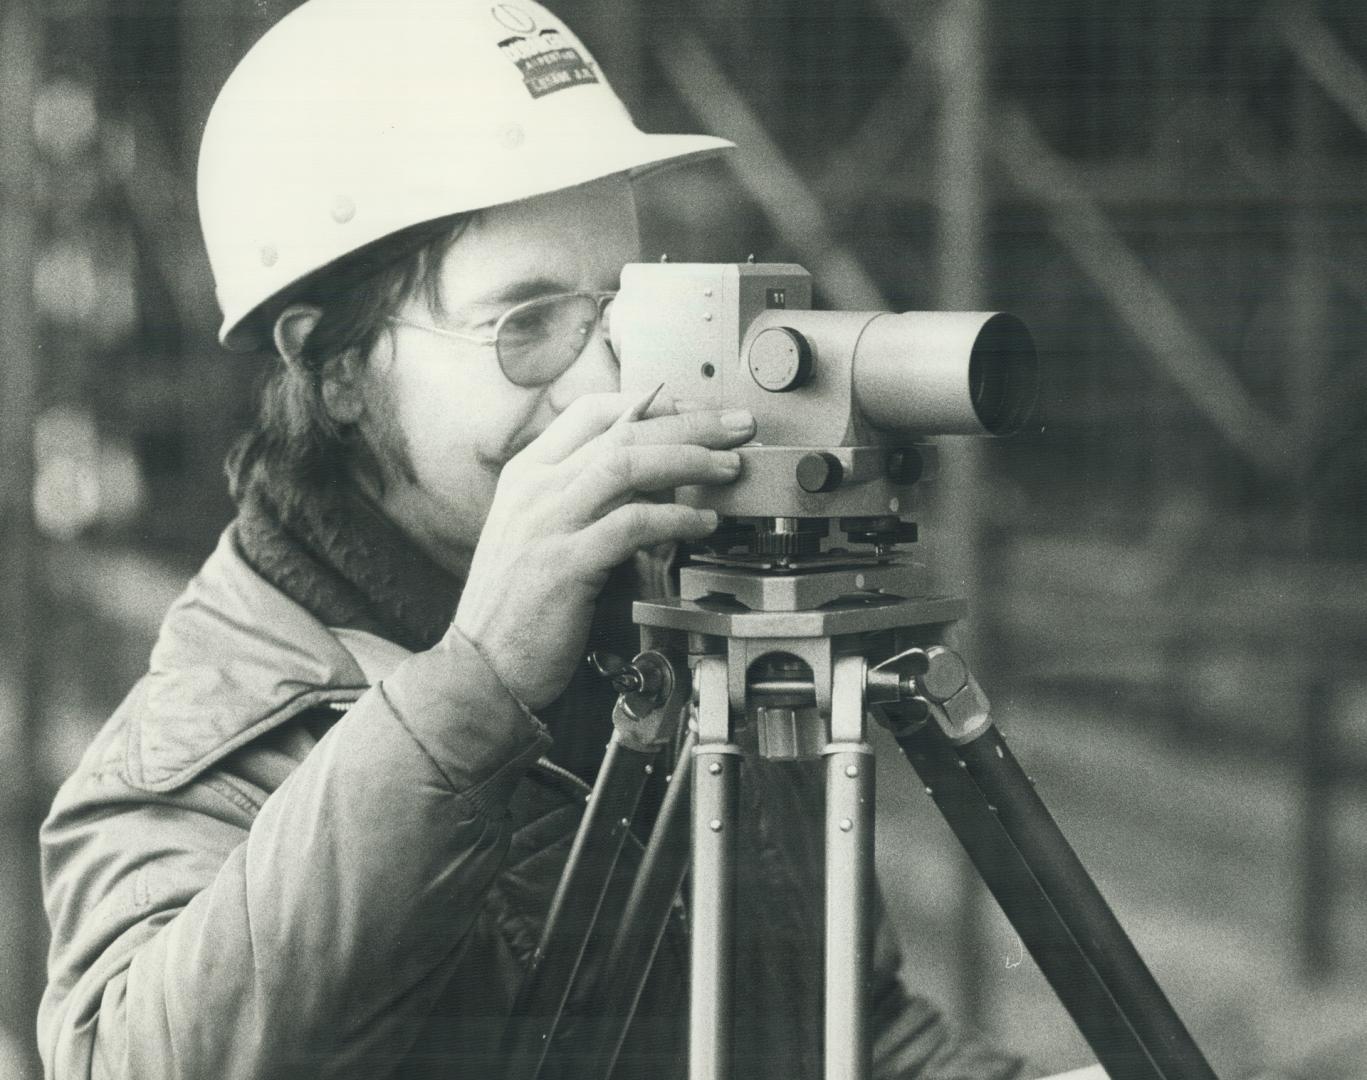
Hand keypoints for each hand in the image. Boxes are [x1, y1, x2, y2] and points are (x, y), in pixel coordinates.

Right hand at [453, 392, 753, 709]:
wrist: (480, 667)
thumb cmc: (517, 608)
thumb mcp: (540, 535)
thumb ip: (584, 500)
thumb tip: (653, 480)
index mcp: (526, 475)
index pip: (591, 412)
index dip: (650, 404)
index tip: (693, 412)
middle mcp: (535, 490)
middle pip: (622, 431)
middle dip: (689, 424)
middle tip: (735, 428)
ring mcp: (547, 524)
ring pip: (628, 464)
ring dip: (689, 460)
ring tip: (729, 468)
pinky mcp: (564, 564)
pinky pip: (631, 524)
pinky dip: (676, 519)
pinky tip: (703, 525)